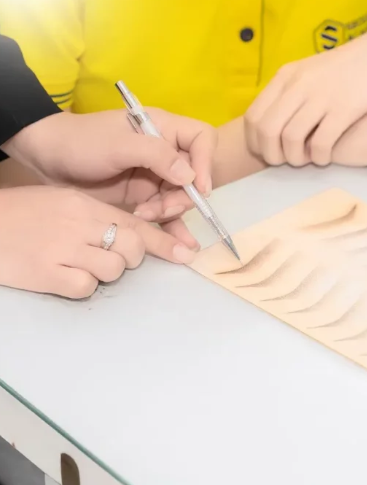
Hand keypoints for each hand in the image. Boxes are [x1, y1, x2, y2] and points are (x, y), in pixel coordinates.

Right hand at [0, 186, 198, 298]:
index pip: (136, 223)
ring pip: (114, 269)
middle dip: (132, 258)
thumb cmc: (22, 215)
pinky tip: (65, 277)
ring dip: (105, 272)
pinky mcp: (47, 274)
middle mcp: (79, 224)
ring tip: (80, 265)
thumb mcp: (62, 202)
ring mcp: (64, 249)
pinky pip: (86, 287)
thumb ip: (96, 216)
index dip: (164, 241)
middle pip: (133, 247)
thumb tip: (130, 234)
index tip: (186, 253)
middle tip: (114, 258)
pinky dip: (81, 286)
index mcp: (85, 205)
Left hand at [1, 109, 216, 224]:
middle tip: (159, 209)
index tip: (197, 186)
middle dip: (182, 196)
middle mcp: (165, 152)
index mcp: (163, 128)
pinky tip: (180, 244)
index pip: (201, 139)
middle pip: (194, 175)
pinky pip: (166, 213)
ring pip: (181, 197)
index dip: (206, 161)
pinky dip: (172, 228)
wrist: (46, 161)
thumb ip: (155, 155)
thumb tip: (191, 177)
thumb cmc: (80, 143)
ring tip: (144, 217)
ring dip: (169, 212)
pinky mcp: (145, 196)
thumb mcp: (117, 145)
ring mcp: (156, 176)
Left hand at [244, 22, 366, 165]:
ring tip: (308, 160)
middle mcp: (298, 85)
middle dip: (272, 155)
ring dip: (295, 159)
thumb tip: (271, 129)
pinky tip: (326, 157)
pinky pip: (320, 143)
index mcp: (286, 77)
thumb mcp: (309, 73)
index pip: (253, 117)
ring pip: (290, 138)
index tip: (269, 153)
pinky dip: (319, 157)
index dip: (256, 143)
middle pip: (267, 131)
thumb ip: (289, 95)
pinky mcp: (345, 108)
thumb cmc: (346, 69)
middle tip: (287, 162)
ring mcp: (321, 96)